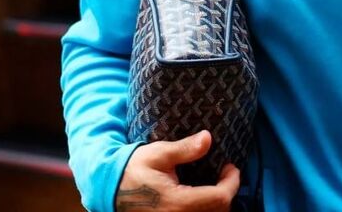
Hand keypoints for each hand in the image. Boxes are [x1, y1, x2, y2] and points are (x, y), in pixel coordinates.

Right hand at [116, 130, 239, 211]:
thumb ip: (185, 149)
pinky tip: (203, 197)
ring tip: (216, 185)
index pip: (219, 198)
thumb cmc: (133, 169)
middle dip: (227, 193)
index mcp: (176, 202)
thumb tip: (208, 138)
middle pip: (219, 211)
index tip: (231, 167)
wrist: (109, 189)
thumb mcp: (158, 154)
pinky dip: (206, 209)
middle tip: (225, 175)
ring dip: (218, 204)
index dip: (232, 182)